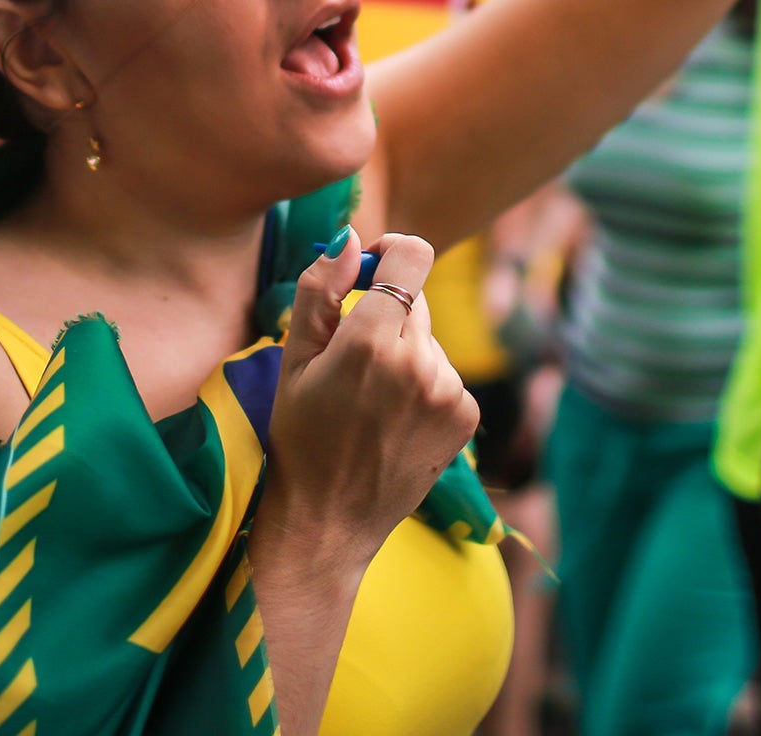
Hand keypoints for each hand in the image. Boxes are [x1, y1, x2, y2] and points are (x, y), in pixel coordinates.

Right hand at [263, 232, 479, 566]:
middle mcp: (421, 362)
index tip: (370, 266)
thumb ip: (321, 291)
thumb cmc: (301, 438)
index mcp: (371, 342)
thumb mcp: (293, 362)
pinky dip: (423, 383)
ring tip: (371, 400)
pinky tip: (394, 419)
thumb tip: (348, 239)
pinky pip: (445, 373)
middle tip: (352, 357)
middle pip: (415, 299)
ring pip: (428, 338)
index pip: (412, 254)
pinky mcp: (467, 414)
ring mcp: (449, 391)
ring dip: (404, 352)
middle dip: (386, 312)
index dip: (391, 249)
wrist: (331, 521)